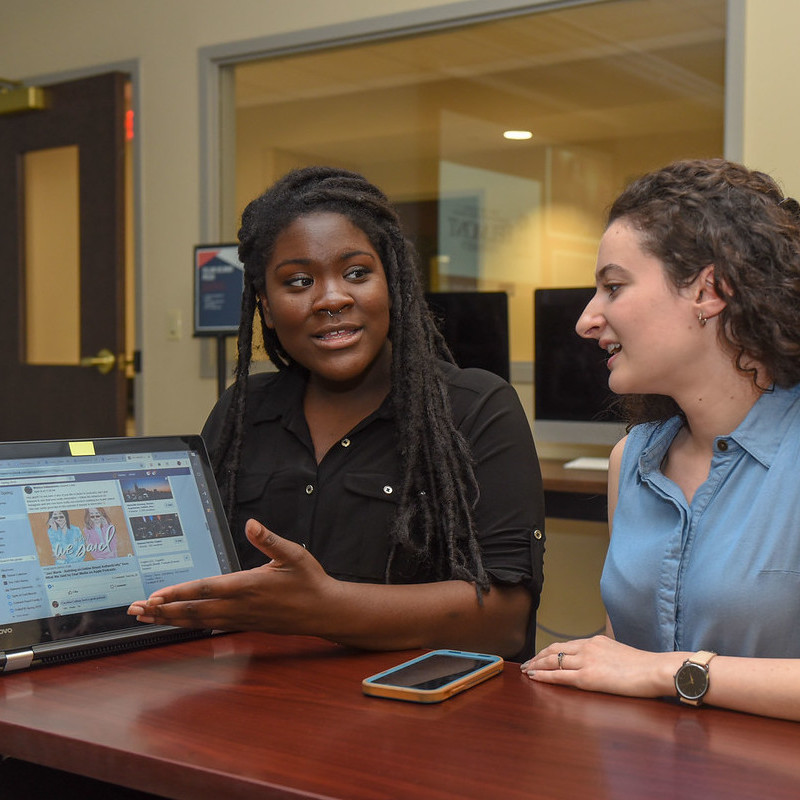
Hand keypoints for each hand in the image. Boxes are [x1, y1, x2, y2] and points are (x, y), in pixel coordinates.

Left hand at [127, 519, 336, 633]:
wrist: (324, 611)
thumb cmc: (309, 581)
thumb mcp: (294, 554)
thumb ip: (269, 540)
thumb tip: (251, 524)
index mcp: (250, 586)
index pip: (207, 589)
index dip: (180, 593)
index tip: (156, 595)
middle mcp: (240, 606)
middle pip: (194, 610)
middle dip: (163, 610)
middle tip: (136, 609)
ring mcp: (240, 618)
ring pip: (198, 621)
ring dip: (170, 619)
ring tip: (145, 617)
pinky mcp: (243, 624)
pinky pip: (209, 626)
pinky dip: (188, 624)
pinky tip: (175, 622)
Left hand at [520, 636, 682, 698]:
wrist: (655, 669)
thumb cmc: (643, 667)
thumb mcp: (619, 653)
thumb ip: (604, 655)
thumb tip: (598, 663)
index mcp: (595, 641)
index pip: (565, 645)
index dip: (549, 651)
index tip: (539, 656)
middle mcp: (587, 647)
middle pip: (554, 650)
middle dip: (538, 657)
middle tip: (526, 664)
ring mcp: (586, 661)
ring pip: (553, 661)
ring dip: (536, 666)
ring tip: (526, 671)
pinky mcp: (588, 677)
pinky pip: (560, 676)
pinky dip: (544, 676)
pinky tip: (534, 677)